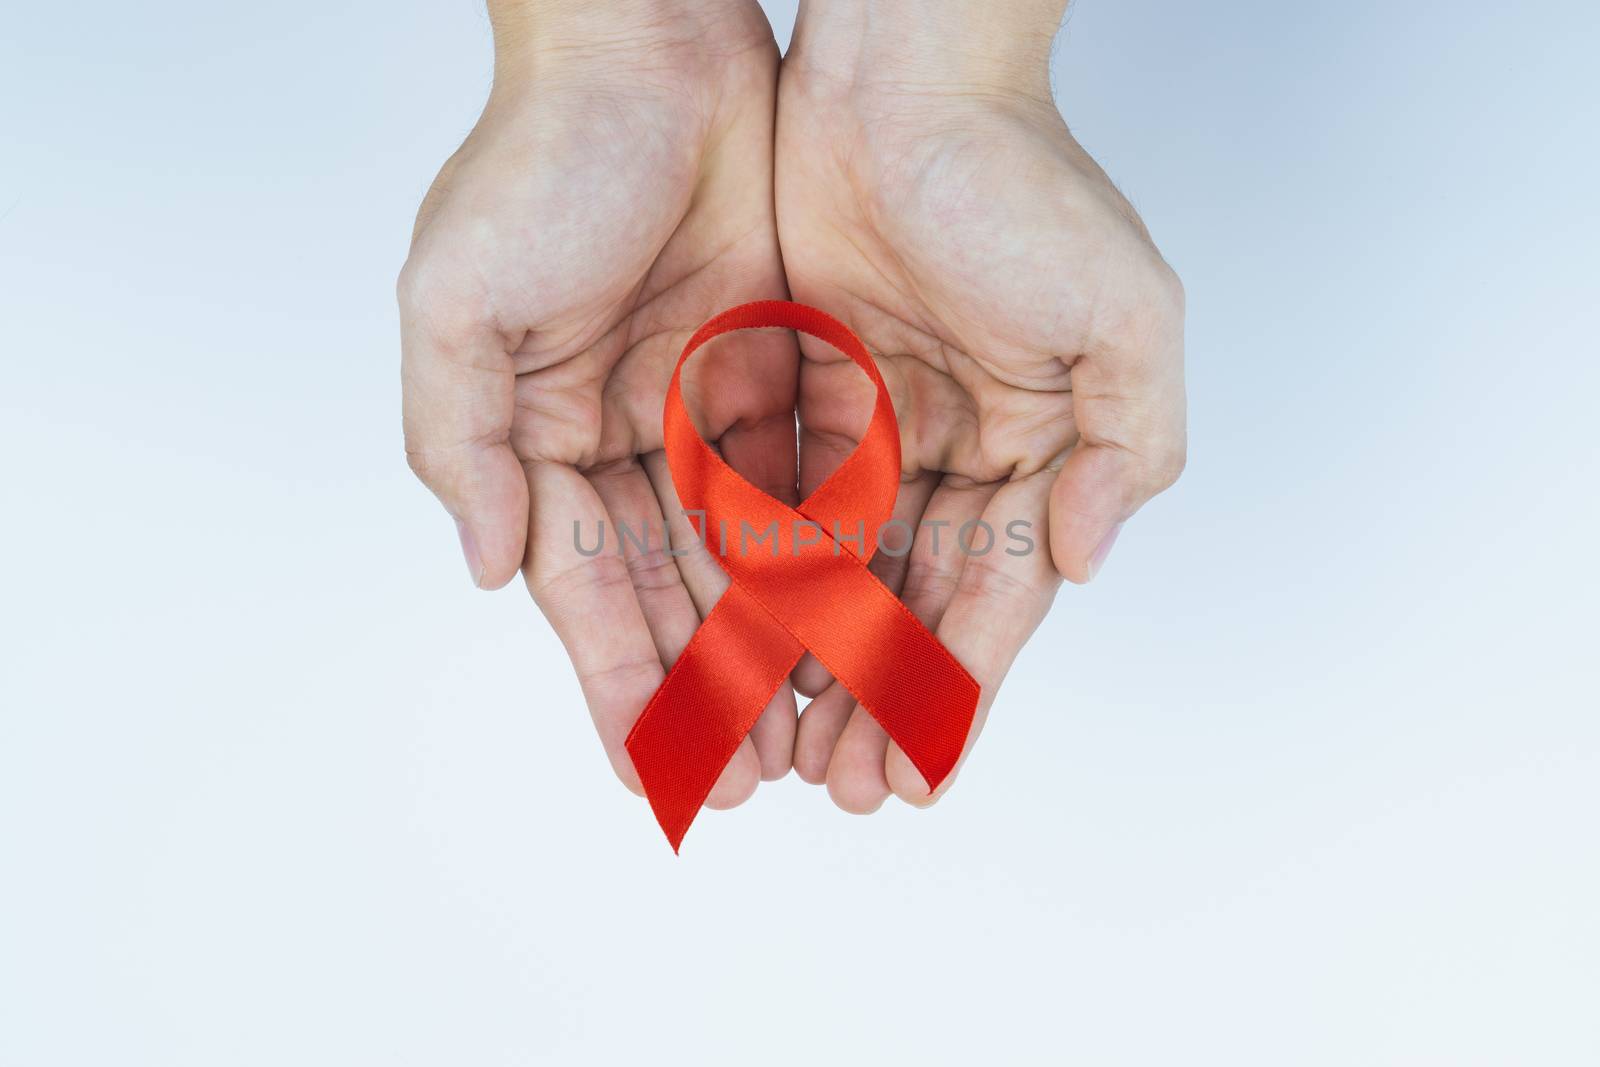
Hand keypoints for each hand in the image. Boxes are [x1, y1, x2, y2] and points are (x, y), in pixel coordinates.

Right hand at [399, 0, 798, 806]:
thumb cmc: (538, 161)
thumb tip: (488, 571)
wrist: (649, 46)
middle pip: (672, 592)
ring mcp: (706, 405)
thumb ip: (462, 443)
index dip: (619, 683)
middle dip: (708, 689)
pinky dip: (828, 551)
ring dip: (774, 643)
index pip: (586, 591)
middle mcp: (626, 437)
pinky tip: (857, 620)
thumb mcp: (456, 301)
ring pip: (748, 554)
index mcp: (542, 438)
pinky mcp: (781, 367)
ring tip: (811, 731)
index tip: (654, 775)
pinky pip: (810, 477)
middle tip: (751, 781)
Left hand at [775, 0, 1186, 810]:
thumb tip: (1080, 563)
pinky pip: (770, 503)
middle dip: (877, 699)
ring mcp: (871, 424)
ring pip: (835, 572)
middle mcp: (952, 448)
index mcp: (1032, 447)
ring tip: (783, 750)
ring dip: (813, 662)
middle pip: (910, 603)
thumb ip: (1128, 447)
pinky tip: (734, 645)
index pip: (993, 597)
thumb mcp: (1127, 315)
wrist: (903, 74)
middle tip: (842, 789)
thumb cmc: (1023, 181)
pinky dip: (756, 577)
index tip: (923, 776)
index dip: (957, 690)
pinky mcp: (793, 391)